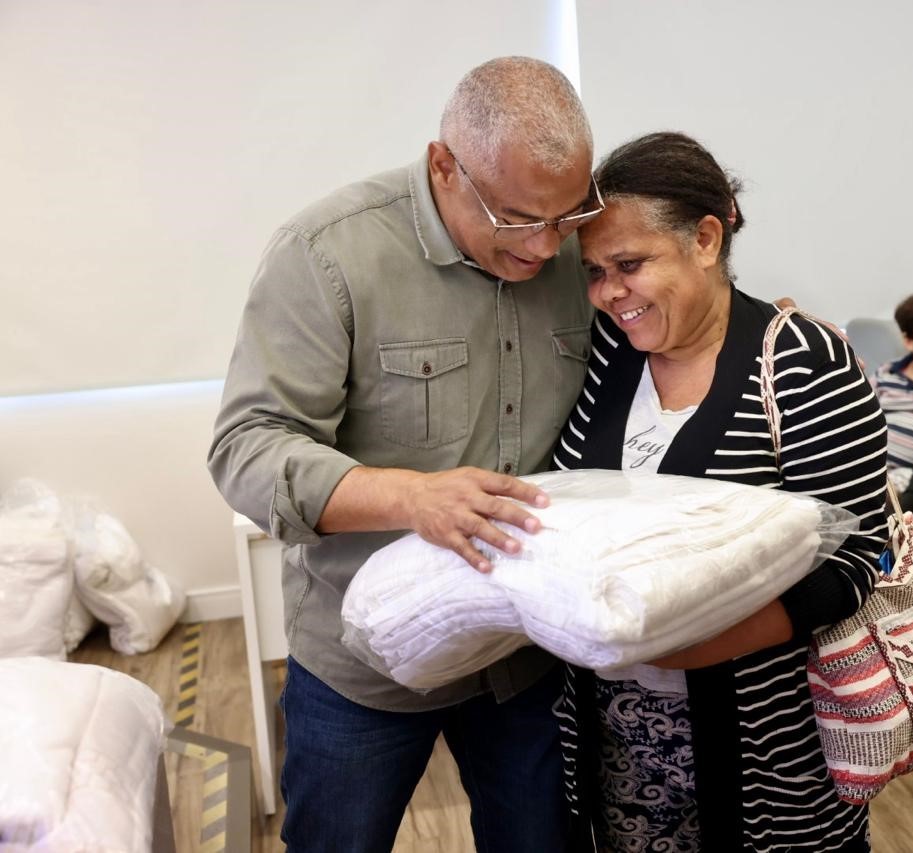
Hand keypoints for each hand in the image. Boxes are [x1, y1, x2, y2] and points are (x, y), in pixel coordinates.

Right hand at [404, 467, 548, 572]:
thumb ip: (492, 486)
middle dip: (516, 517)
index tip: (544, 501)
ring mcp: (455, 516)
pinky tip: (488, 568)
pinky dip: (475, 558)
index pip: (504, 484)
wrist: (412, 496)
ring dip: (499, 538)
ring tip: (516, 548)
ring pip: (480, 528)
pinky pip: (462, 548)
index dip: (525, 492)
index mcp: (475, 480)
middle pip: (495, 507)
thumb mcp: (468, 477)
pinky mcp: (446, 534)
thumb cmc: (447, 487)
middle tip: (535, 526)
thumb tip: (526, 493)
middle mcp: (466, 497)